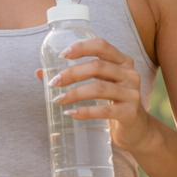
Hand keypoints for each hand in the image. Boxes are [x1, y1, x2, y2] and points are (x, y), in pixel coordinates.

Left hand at [37, 37, 156, 152]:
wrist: (136, 130)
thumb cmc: (113, 102)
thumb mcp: (99, 85)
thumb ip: (75, 77)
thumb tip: (39, 73)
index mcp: (122, 62)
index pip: (102, 46)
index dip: (82, 47)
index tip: (62, 54)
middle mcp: (129, 74)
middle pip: (98, 66)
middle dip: (72, 73)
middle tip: (53, 83)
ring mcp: (132, 93)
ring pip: (99, 88)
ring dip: (75, 93)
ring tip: (58, 100)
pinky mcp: (130, 112)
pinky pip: (105, 110)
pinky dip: (85, 111)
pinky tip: (71, 113)